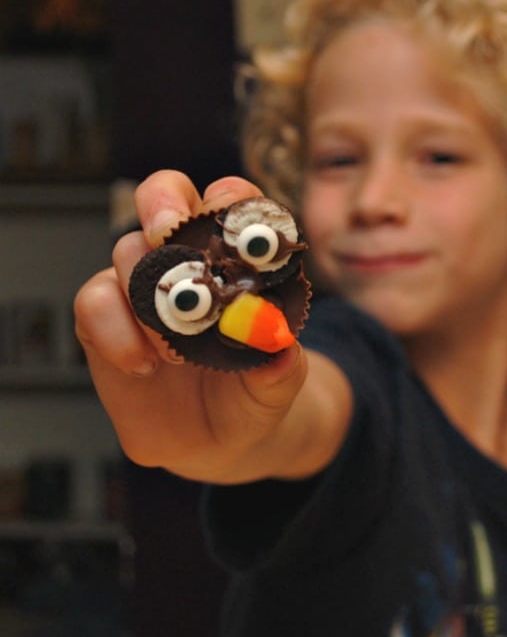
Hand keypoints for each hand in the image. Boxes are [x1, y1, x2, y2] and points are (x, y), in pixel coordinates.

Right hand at [74, 170, 307, 482]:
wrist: (214, 441)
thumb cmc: (250, 396)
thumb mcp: (276, 387)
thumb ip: (282, 367)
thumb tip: (279, 349)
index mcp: (234, 257)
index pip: (231, 200)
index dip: (229, 201)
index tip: (233, 229)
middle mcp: (184, 259)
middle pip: (164, 196)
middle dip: (164, 205)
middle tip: (168, 235)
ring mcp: (142, 286)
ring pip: (128, 249)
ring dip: (150, 294)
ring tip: (175, 351)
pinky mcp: (106, 320)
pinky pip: (94, 300)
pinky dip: (115, 330)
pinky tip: (142, 365)